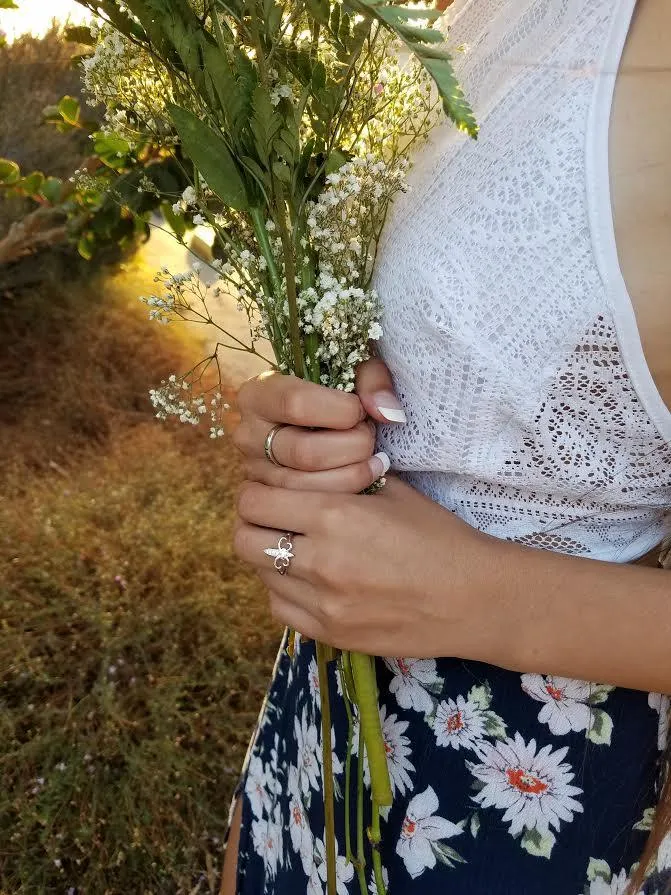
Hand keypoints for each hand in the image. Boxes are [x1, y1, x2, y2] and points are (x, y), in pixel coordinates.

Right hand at [232, 357, 406, 492]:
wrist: (326, 422)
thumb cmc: (339, 392)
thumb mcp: (356, 369)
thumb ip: (374, 381)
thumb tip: (386, 413)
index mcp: (257, 394)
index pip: (294, 403)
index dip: (340, 410)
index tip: (361, 410)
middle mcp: (247, 435)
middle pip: (304, 452)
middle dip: (352, 446)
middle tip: (370, 436)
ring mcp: (256, 473)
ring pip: (309, 486)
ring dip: (354, 473)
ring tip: (373, 457)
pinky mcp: (273, 502)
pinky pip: (311, 509)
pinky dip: (349, 495)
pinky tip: (368, 478)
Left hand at [234, 475, 496, 657]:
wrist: (474, 599)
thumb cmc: (439, 537)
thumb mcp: (393, 490)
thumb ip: (342, 478)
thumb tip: (305, 466)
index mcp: (334, 515)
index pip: (254, 500)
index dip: (258, 491)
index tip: (271, 491)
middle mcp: (319, 560)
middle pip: (244, 540)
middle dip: (255, 524)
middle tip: (276, 520)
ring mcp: (322, 604)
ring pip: (260, 575)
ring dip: (272, 558)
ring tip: (300, 548)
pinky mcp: (331, 634)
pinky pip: (281, 608)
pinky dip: (287, 591)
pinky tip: (312, 580)